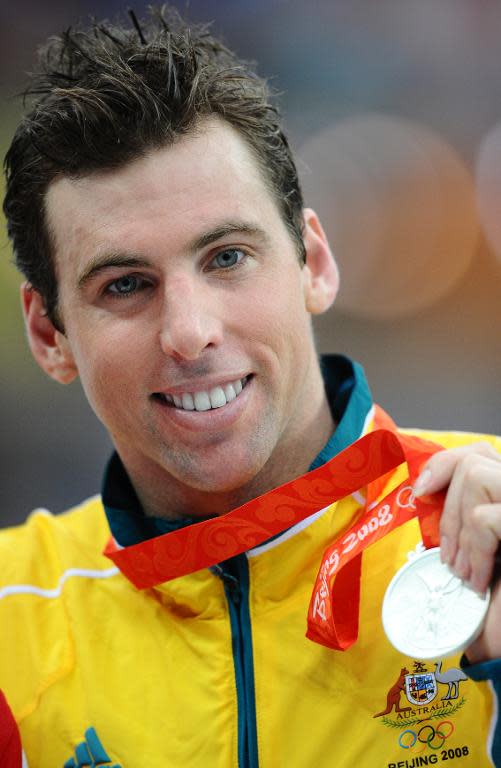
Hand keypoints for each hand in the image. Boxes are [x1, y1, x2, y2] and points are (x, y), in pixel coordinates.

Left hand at [414, 441, 500, 661]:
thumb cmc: (499, 605)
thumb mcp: (478, 552)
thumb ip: (464, 520)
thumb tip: (425, 492)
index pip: (478, 453)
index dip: (444, 463)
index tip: (420, 491)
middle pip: (474, 461)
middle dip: (448, 511)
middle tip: (448, 558)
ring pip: (478, 477)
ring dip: (459, 530)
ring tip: (463, 572)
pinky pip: (484, 519)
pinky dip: (474, 552)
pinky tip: (478, 581)